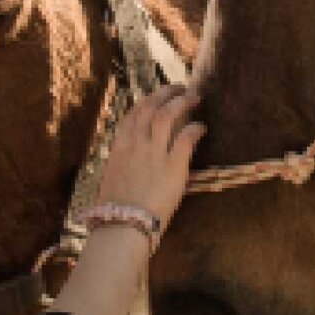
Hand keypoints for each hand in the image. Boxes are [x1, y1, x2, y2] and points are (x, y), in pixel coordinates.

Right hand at [95, 84, 204, 228]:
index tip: (157, 97)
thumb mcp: (112, 180)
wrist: (122, 226)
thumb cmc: (116, 212)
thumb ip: (123, 165)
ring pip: (168, 114)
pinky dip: (195, 128)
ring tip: (194, 97)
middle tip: (179, 88)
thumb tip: (129, 164)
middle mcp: (135, 144)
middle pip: (151, 107)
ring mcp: (154, 152)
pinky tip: (202, 127)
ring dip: (182, 102)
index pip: (133, 114)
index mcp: (118, 147)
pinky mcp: (173, 165)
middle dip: (166, 93)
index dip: (147, 101)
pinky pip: (187, 137)